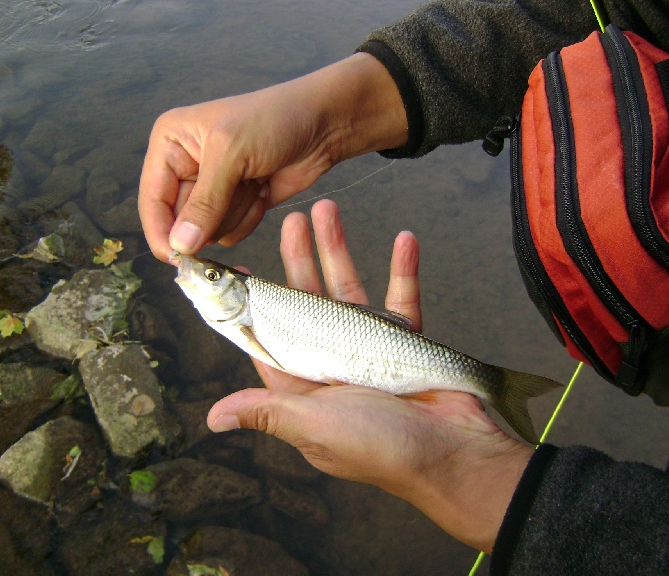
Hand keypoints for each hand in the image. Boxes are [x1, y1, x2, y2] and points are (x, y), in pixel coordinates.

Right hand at [138, 54, 407, 261]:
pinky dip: (250, 217)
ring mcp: (213, 188)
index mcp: (170, 143)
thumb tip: (180, 246)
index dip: (162, 233)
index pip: (152, 200)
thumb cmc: (275, 121)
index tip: (179, 259)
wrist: (323, 125)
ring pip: (209, 231)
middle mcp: (185, 166)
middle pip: (181, 222)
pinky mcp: (237, 203)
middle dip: (212, 216)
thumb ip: (205, 202)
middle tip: (240, 188)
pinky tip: (263, 190)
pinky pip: (232, 232)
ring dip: (235, 213)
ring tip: (254, 180)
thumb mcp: (232, 153)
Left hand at [206, 200, 532, 551]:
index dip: (254, 304)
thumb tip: (212, 418)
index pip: (269, 338)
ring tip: (329, 213)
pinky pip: (402, 301)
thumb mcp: (314, 426)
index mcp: (304, 387)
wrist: (456, 456)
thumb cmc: (380, 447)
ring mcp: (369, 352)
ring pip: (349, 292)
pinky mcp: (406, 344)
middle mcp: (332, 366)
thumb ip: (267, 411)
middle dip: (298, 261)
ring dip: (339, 251)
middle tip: (292, 221)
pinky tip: (404, 240)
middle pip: (306, 303)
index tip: (239, 267)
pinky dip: (403, 270)